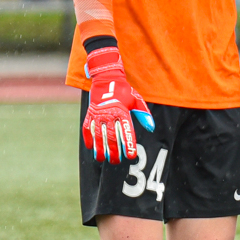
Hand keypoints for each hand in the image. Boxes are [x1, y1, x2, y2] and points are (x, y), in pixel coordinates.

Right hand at [81, 46, 153, 162]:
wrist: (106, 78)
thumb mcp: (136, 100)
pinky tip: (91, 148)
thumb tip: (152, 128)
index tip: (131, 156)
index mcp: (122, 112)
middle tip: (116, 161)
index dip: (129, 145)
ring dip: (100, 148)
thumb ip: (144, 114)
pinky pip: (87, 128)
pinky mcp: (90, 113)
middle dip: (114, 151)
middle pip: (111, 137)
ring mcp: (98, 114)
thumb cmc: (124, 91)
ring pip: (98, 135)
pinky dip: (88, 138)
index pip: (126, 131)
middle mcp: (109, 114)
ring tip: (103, 159)